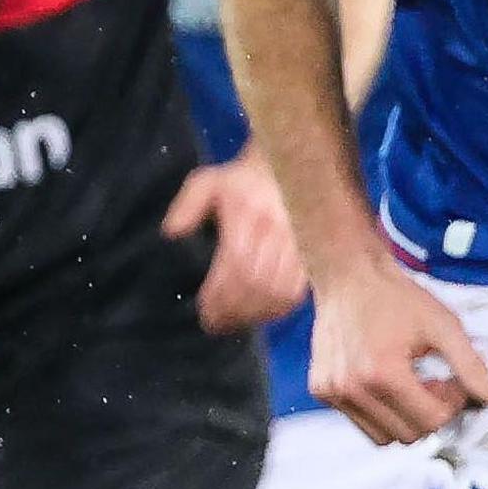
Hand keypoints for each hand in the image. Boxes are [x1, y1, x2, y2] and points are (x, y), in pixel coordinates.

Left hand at [161, 151, 307, 332]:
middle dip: (235, 310)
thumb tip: (172, 233)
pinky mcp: (315, 252)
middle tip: (218, 324)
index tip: (206, 315)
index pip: (235, 267)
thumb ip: (188, 205)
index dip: (219, 297)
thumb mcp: (209, 182)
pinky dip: (281, 307)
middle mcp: (277, 231)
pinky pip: (300, 289)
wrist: (294, 163)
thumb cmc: (246, 179)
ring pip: (279, 291)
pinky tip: (265, 311)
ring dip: (256, 313)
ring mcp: (300, 242)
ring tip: (238, 321)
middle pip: (256, 284)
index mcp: (250, 216)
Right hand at [309, 255, 487, 444]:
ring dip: (404, 418)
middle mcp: (352, 391)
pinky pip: (359, 421)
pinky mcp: (320, 391)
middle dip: (429, 414)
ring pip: (381, 436)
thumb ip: (470, 365)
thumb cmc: (397, 297)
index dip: (451, 405)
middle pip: (407, 435)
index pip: (431, 421)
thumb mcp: (443, 326)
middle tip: (434, 382)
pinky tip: (388, 381)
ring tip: (411, 383)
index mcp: (383, 375)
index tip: (454, 382)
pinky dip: (380, 411)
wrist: (349, 275)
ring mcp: (332, 394)